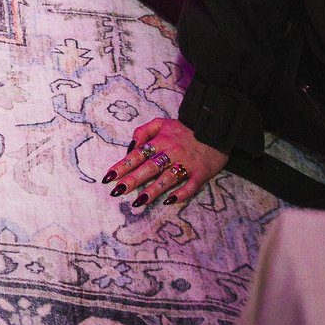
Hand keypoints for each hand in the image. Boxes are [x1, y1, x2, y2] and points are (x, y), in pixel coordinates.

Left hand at [106, 117, 226, 208]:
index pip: (137, 155)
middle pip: (149, 168)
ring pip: (168, 178)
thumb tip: (130, 147)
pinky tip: (169, 201)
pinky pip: (191, 185)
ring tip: (139, 201)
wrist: (215, 129)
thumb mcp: (162, 123)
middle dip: (132, 180)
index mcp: (160, 141)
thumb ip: (144, 131)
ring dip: (153, 190)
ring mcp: (187, 164)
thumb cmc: (185, 129)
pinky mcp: (201, 173)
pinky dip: (181, 194)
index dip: (122, 166)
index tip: (108, 177)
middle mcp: (172, 152)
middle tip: (117, 191)